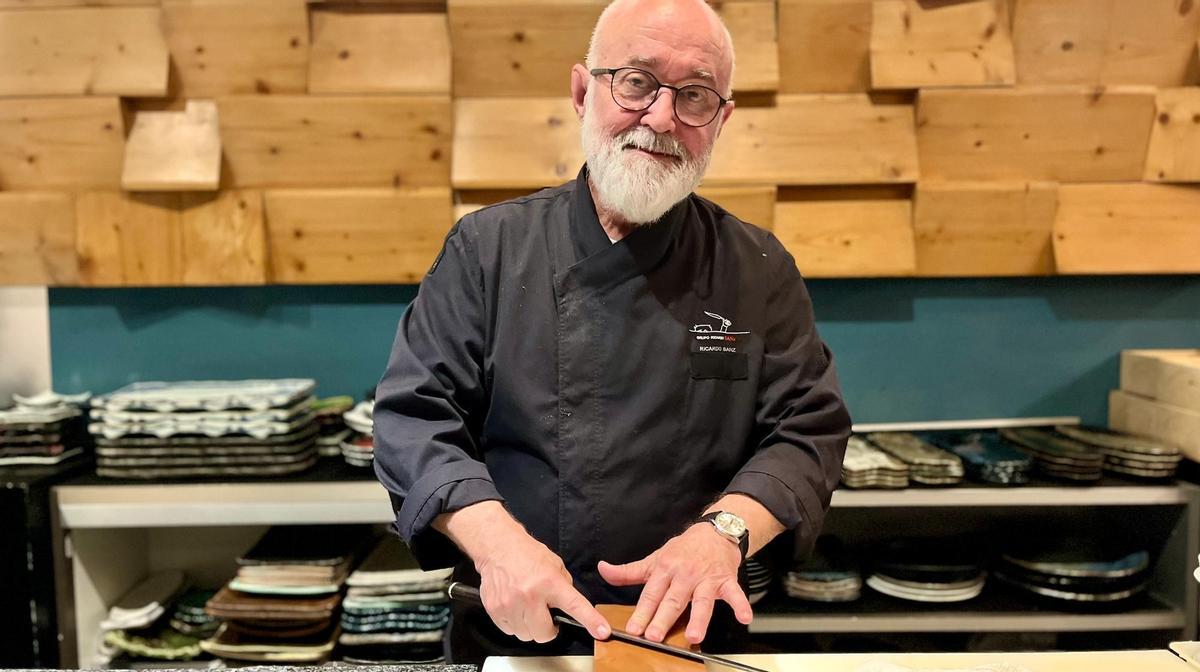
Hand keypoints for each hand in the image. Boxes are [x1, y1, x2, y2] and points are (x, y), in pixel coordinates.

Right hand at [473, 520, 610, 642]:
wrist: (497, 547)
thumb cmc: (526, 554)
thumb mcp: (554, 565)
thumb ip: (564, 587)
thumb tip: (572, 607)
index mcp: (550, 582)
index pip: (574, 606)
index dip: (591, 621)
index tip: (602, 632)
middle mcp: (530, 595)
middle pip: (544, 634)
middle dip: (547, 629)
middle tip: (544, 614)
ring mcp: (510, 604)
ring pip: (526, 635)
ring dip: (529, 627)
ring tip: (527, 608)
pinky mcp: (495, 609)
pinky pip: (510, 631)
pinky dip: (514, 624)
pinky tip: (515, 608)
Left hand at [597, 523, 752, 644]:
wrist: (714, 532)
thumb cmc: (683, 549)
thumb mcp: (655, 558)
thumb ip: (629, 571)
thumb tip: (604, 570)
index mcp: (665, 569)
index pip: (651, 594)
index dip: (642, 611)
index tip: (633, 628)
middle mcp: (685, 574)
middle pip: (673, 599)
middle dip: (663, 618)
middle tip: (654, 635)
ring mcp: (706, 578)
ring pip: (702, 600)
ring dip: (698, 618)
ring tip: (694, 635)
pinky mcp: (726, 580)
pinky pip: (735, 594)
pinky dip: (741, 605)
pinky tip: (744, 618)